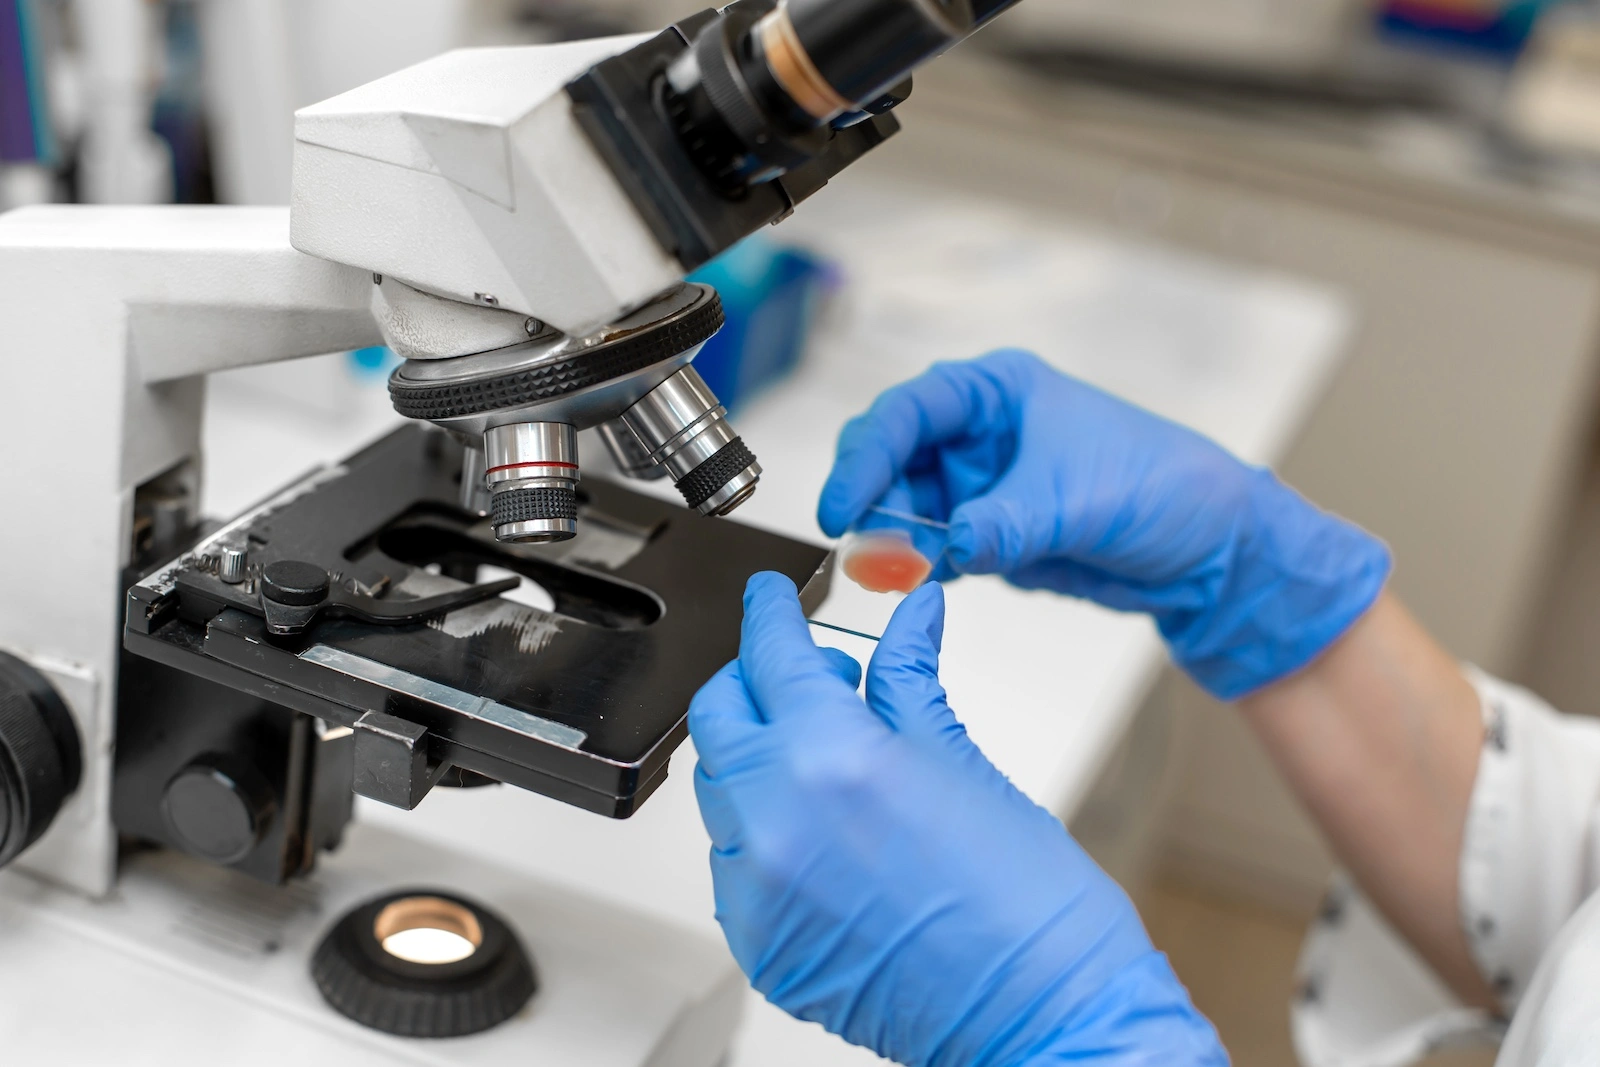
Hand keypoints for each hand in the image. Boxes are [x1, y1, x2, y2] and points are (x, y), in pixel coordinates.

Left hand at [689, 572, 1225, 1066]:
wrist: (1045, 1014)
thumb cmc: (1029, 901)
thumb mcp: (963, 761)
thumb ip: (910, 679)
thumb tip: (913, 613)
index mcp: (834, 757)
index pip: (771, 655)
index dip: (769, 612)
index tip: (770, 597)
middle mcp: (777, 819)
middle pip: (720, 713)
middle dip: (755, 680)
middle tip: (810, 678)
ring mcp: (758, 888)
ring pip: (718, 787)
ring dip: (757, 756)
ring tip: (826, 759)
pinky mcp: (757, 942)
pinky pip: (730, 862)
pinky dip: (760, 830)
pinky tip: (819, 829)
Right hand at [817, 350, 1389, 699]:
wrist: (1212, 554)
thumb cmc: (1165, 489)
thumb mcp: (1078, 502)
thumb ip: (1003, 523)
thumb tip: (942, 546)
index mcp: (999, 392)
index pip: (908, 413)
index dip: (866, 458)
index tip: (843, 508)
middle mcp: (980, 432)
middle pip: (892, 456)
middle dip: (874, 500)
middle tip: (870, 548)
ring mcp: (981, 484)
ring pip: (903, 506)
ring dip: (893, 540)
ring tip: (900, 571)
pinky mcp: (988, 532)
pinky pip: (931, 546)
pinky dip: (917, 565)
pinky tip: (921, 580)